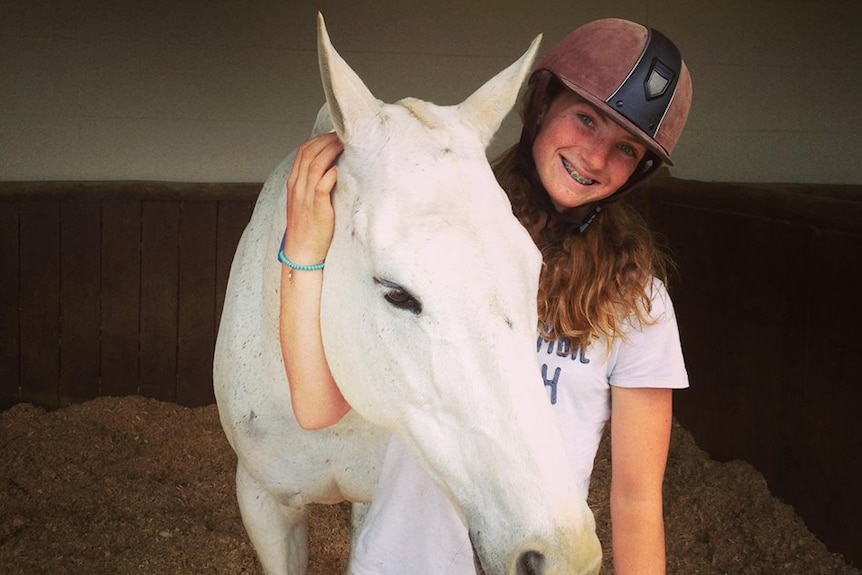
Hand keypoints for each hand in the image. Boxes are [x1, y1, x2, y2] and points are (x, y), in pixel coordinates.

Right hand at [284, 132, 343, 264]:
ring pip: (315, 164)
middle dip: (326, 140)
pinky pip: (322, 185)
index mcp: (294, 183)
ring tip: (345, 144)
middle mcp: (297, 186)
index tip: (334, 134)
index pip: (303, 151)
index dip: (319, 139)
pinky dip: (331, 174)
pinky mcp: (317, 208)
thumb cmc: (308, 228)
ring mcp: (306, 196)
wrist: (301, 252)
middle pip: (309, 153)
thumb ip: (314, 184)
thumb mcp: (306, 201)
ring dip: (331, 151)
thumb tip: (331, 169)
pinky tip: (341, 168)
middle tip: (343, 134)